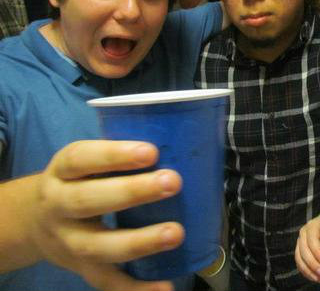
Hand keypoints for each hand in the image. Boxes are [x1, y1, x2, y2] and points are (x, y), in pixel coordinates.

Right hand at [29, 140, 183, 290]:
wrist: (34, 222)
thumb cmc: (80, 181)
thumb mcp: (86, 161)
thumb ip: (121, 155)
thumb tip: (186, 143)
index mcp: (62, 171)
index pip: (80, 159)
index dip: (114, 155)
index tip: (151, 151)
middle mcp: (58, 206)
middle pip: (87, 200)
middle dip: (132, 192)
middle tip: (173, 181)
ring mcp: (68, 242)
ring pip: (98, 246)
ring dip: (139, 241)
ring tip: (175, 233)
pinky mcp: (82, 269)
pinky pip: (107, 282)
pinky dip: (135, 288)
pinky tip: (164, 288)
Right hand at [295, 215, 319, 282]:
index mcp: (313, 226)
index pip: (312, 240)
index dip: (318, 253)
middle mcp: (304, 232)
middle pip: (304, 250)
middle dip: (312, 263)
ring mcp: (300, 240)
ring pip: (299, 257)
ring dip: (307, 269)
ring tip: (318, 278)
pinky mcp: (299, 248)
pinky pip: (299, 261)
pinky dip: (305, 270)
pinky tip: (313, 276)